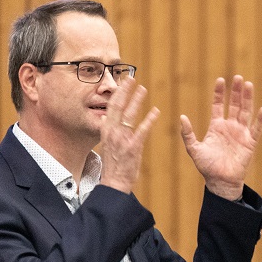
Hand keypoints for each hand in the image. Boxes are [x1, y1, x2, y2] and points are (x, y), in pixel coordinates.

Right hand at [99, 77, 159, 193]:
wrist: (114, 182)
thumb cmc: (113, 164)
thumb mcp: (107, 144)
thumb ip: (108, 130)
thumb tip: (107, 118)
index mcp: (105, 130)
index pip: (110, 107)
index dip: (117, 93)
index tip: (123, 82)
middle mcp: (112, 132)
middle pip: (117, 106)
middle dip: (124, 91)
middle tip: (132, 78)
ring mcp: (122, 139)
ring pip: (129, 115)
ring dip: (137, 101)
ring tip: (143, 90)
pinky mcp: (133, 147)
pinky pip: (142, 130)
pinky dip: (149, 119)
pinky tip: (156, 111)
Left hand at [180, 75, 261, 199]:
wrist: (220, 181)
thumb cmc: (207, 167)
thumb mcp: (194, 149)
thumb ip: (187, 134)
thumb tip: (182, 117)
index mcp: (217, 126)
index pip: (218, 105)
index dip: (219, 93)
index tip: (220, 80)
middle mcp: (230, 127)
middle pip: (235, 105)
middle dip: (236, 91)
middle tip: (237, 77)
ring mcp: (241, 134)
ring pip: (246, 112)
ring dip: (247, 99)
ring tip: (248, 85)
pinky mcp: (250, 143)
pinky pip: (256, 129)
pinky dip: (260, 120)